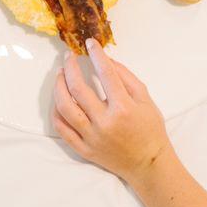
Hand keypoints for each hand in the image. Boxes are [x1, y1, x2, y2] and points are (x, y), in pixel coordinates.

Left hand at [52, 40, 170, 183]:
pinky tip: (59, 99)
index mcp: (123, 108)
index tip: (90, 43)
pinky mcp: (83, 149)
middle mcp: (105, 123)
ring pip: (65, 108)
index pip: (106, 73)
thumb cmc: (150, 129)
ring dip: (59, 86)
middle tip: (70, 56)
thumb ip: (126, 77)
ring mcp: (91, 137)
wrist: (147, 163)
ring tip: (60, 74)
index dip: (97, 54)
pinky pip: (62, 129)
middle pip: (78, 89)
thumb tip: (107, 59)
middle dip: (71, 67)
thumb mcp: (145, 98)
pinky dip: (57, 111)